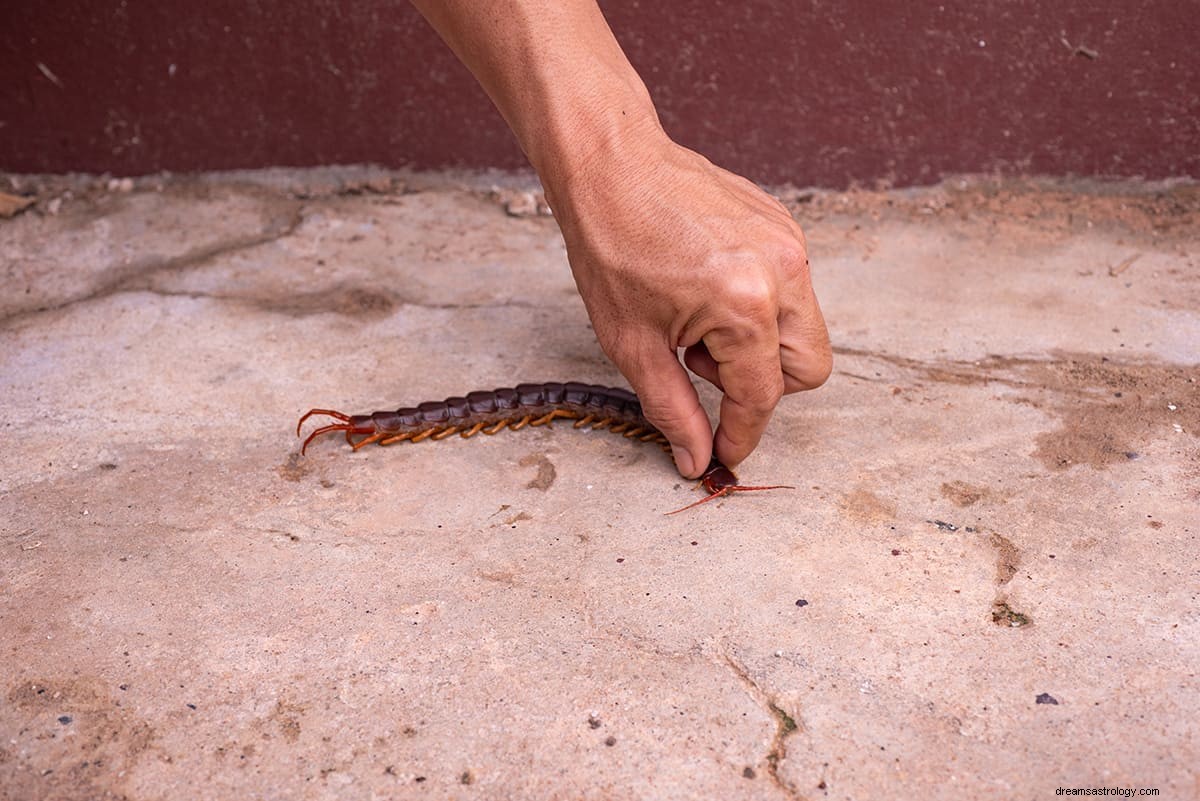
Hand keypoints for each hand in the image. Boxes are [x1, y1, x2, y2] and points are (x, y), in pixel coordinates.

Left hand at [545, 129, 831, 477]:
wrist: (610, 165)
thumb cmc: (611, 246)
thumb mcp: (633, 344)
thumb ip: (673, 410)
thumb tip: (697, 458)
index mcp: (746, 305)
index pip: (762, 396)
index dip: (741, 434)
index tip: (723, 452)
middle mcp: (782, 272)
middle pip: (809, 368)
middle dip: (761, 384)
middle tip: (698, 362)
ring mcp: (789, 244)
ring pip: (804, 329)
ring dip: (757, 344)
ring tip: (696, 320)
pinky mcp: (784, 226)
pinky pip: (790, 289)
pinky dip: (757, 306)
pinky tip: (704, 288)